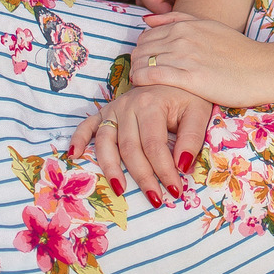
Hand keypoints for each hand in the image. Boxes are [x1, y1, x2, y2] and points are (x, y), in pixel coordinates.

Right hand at [69, 85, 212, 204]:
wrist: (174, 74)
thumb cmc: (187, 95)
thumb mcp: (198, 112)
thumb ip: (191, 138)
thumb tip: (182, 167)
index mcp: (152, 104)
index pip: (154, 146)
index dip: (164, 170)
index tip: (176, 190)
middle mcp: (129, 105)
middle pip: (130, 148)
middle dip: (143, 177)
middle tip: (155, 199)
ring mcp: (114, 108)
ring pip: (106, 142)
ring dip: (110, 168)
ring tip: (120, 190)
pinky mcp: (105, 111)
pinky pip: (87, 125)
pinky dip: (79, 139)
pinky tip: (75, 155)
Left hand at [130, 12, 273, 107]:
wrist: (265, 69)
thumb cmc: (240, 53)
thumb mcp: (210, 27)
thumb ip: (179, 20)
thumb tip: (147, 19)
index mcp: (188, 23)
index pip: (147, 33)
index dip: (143, 49)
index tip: (148, 63)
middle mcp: (184, 36)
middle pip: (142, 47)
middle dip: (138, 61)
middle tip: (144, 76)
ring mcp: (186, 55)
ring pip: (143, 60)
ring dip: (138, 72)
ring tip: (144, 84)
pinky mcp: (190, 77)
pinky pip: (152, 76)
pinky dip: (142, 81)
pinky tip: (145, 88)